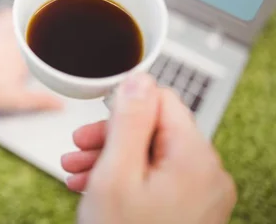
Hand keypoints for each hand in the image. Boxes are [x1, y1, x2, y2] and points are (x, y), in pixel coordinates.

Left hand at [0, 9, 62, 112]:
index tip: (47, 41)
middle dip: (28, 24)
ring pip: (8, 15)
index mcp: (24, 52)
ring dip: (12, 17)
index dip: (43, 41)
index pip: (40, 40)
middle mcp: (11, 37)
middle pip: (25, 22)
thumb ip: (39, 100)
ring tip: (14, 20)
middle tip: (32, 25)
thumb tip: (60, 105)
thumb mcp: (17, 99)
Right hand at [61, 74, 235, 223]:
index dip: (123, 106)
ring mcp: (201, 195)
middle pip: (155, 129)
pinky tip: (95, 185)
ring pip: (152, 154)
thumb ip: (129, 120)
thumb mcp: (115, 173)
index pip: (162, 100)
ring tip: (78, 170)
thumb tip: (139, 77)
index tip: (95, 120)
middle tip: (79, 147)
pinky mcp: (190, 210)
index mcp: (195, 159)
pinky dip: (125, 177)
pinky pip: (157, 178)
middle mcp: (207, 175)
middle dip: (110, 136)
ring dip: (111, 157)